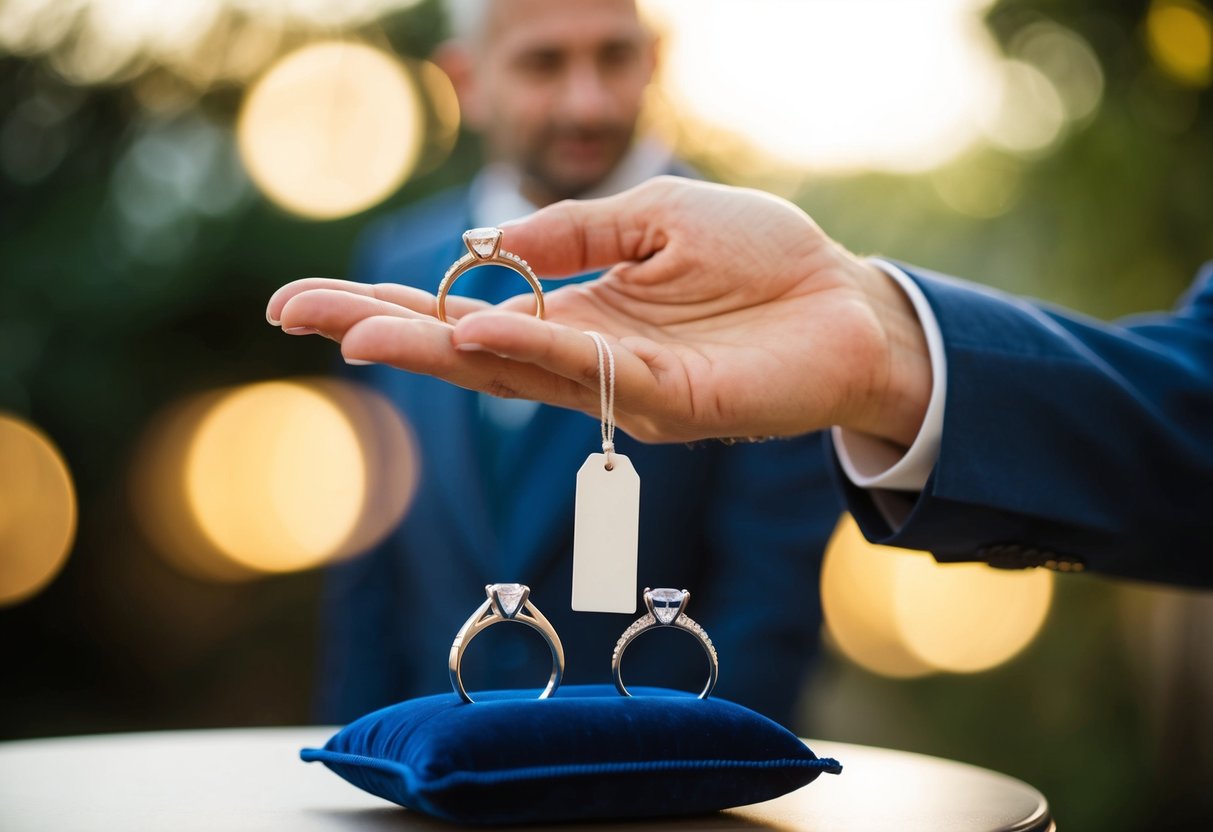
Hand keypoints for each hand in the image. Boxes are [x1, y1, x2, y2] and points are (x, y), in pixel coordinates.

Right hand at [267, 177, 930, 444]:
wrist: (845, 304)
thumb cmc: (760, 259)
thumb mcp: (657, 217)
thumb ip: (574, 232)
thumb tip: (488, 247)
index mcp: (576, 312)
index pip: (465, 309)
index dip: (392, 304)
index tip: (314, 297)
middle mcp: (581, 358)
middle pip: (464, 349)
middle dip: (379, 331)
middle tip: (294, 315)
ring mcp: (616, 389)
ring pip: (508, 371)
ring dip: (431, 349)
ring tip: (356, 332)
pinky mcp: (664, 404)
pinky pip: (584, 374)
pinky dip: (527, 349)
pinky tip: (470, 333)